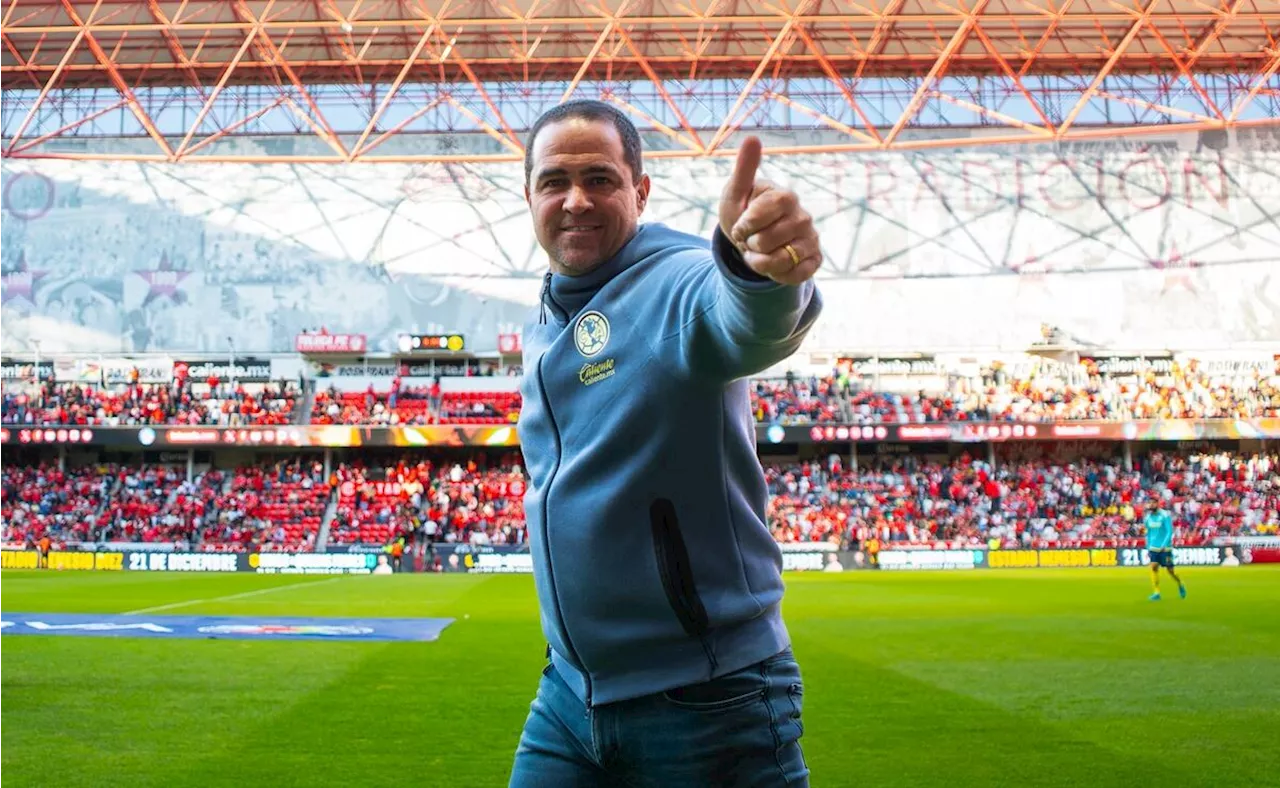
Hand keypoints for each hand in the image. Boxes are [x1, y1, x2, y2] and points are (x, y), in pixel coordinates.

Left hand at [718, 136, 821, 284]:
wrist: (752, 240)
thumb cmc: (743, 212)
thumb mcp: (736, 192)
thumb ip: (745, 168)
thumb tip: (753, 138)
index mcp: (785, 196)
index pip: (763, 212)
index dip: (745, 224)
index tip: (740, 225)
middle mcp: (803, 216)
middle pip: (768, 240)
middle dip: (750, 245)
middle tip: (751, 239)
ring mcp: (811, 239)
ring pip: (782, 260)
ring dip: (760, 263)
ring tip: (758, 253)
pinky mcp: (815, 259)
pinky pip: (796, 275)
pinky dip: (777, 275)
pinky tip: (772, 265)